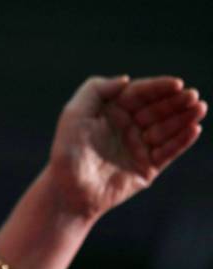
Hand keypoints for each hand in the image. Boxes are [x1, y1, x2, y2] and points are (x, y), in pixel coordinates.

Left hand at [47, 75, 206, 219]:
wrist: (69, 188)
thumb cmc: (68, 149)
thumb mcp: (75, 112)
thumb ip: (96, 89)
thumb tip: (126, 80)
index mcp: (111, 110)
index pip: (139, 93)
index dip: (158, 87)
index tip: (176, 83)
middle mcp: (127, 126)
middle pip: (156, 109)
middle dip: (175, 102)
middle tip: (193, 96)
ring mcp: (138, 146)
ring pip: (166, 129)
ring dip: (183, 118)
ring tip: (199, 109)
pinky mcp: (147, 167)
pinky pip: (168, 151)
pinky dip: (181, 140)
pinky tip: (193, 129)